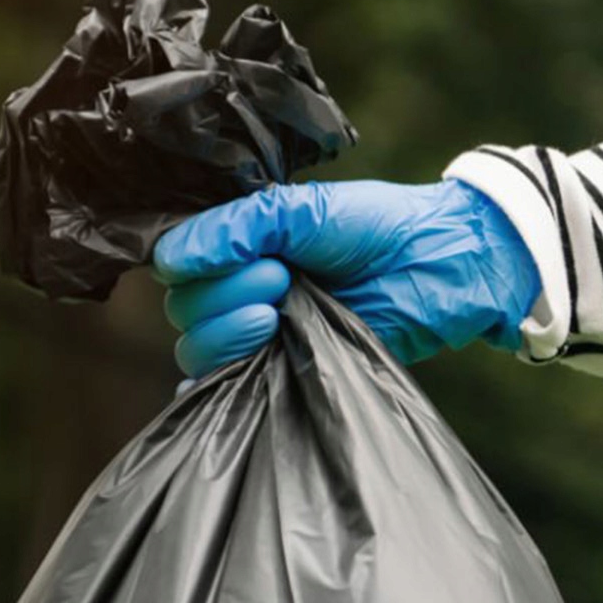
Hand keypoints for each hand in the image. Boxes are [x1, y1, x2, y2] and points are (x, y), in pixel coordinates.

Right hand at [151, 178, 541, 378]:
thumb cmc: (375, 229)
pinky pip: (219, 392)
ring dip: (230, 334)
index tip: (260, 257)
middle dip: (226, 295)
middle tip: (283, 281)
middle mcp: (236, 290)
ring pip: (196, 349)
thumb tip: (170, 258)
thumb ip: (237, 227)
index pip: (178, 265)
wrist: (432, 270)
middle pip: (184, 310)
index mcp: (238, 246)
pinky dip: (216, 388)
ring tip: (279, 315)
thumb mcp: (302, 211)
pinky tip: (239, 374)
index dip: (204, 266)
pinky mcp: (275, 373)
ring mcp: (254, 334)